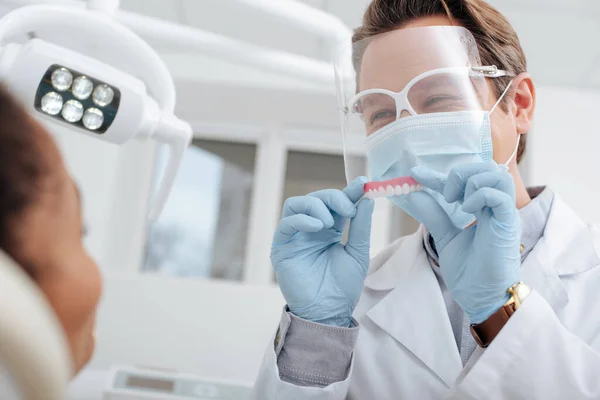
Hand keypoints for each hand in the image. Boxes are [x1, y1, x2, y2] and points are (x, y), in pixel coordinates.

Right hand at [271, 177, 374, 326]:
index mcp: (329, 229)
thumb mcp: (357, 253)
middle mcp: (311, 229)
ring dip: (316, 205)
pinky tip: (318, 226)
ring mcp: (295, 236)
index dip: (349, 191)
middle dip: (334, 197)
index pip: (336, 203)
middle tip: (349, 208)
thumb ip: (360, 227)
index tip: (363, 183)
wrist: (328, 312)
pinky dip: (302, 219)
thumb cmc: (342, 286)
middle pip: (316, 198)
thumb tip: (365, 199)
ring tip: (330, 222)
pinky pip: (287, 223)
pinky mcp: (282, 246)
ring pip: (297, 204)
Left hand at [409, 162, 520, 323]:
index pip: (465, 179)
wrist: (481, 297)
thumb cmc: (469, 271)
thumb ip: (433, 214)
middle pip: (487, 168)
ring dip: (471, 180)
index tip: (416, 174)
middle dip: (461, 172)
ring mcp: (504, 215)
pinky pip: (499, 196)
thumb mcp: (445, 236)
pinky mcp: (508, 225)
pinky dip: (479, 195)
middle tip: (446, 194)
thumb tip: (413, 194)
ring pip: (497, 175)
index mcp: (484, 209)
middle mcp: (496, 208)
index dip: (438, 174)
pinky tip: (466, 210)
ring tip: (456, 201)